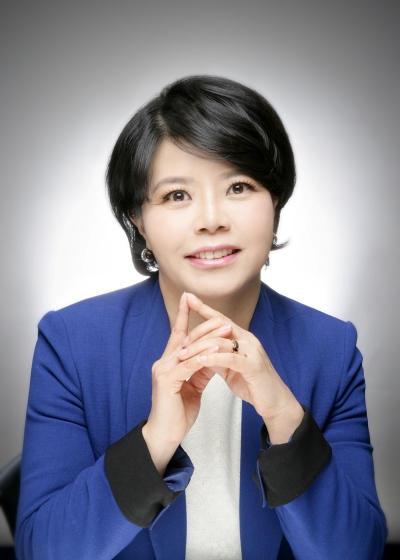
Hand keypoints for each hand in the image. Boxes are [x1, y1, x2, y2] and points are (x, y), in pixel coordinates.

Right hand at [142, 293, 219, 473]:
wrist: (165, 435)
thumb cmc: (177, 413)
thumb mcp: (193, 387)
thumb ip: (200, 370)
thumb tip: (212, 356)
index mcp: (168, 362)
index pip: (178, 334)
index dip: (184, 316)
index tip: (191, 300)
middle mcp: (163, 362)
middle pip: (185, 337)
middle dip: (204, 326)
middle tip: (223, 318)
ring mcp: (163, 370)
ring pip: (189, 348)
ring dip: (209, 338)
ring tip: (226, 330)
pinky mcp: (167, 381)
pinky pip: (189, 365)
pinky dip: (204, 357)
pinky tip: (216, 351)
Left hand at [181, 293, 303, 443]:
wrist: (275, 403)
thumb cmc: (253, 385)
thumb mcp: (230, 368)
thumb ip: (217, 356)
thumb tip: (198, 351)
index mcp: (243, 337)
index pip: (220, 318)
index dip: (204, 307)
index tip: (188, 298)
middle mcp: (248, 339)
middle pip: (219, 325)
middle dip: (197, 332)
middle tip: (182, 344)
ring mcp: (252, 351)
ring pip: (221, 340)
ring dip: (200, 347)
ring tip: (184, 355)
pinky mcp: (254, 366)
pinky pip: (231, 358)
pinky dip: (214, 358)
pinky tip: (201, 360)